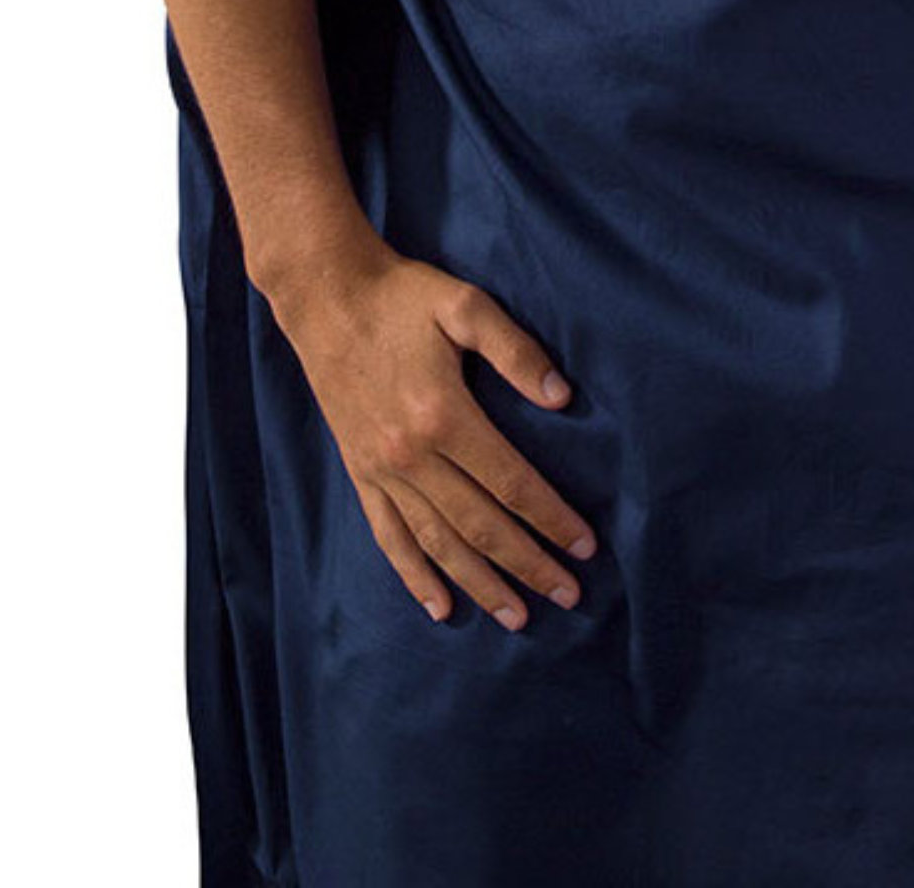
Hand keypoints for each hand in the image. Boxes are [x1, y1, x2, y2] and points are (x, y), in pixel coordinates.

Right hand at [269, 239, 599, 629]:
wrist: (327, 297)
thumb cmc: (404, 296)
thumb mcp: (465, 305)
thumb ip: (514, 349)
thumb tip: (561, 396)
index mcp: (443, 416)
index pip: (512, 483)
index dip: (552, 518)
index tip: (586, 546)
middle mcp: (411, 456)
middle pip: (481, 525)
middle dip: (529, 564)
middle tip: (571, 594)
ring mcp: (381, 470)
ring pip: (438, 542)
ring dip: (480, 583)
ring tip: (518, 616)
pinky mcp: (360, 473)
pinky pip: (388, 537)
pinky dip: (414, 576)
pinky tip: (439, 607)